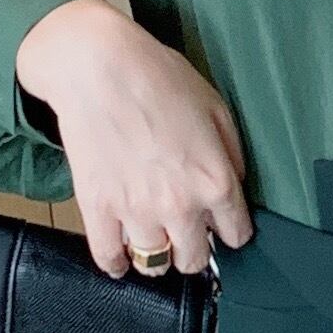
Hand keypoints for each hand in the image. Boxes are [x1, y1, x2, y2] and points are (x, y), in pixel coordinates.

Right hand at [13, 0, 253, 276]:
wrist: (98, 68)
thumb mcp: (216, 108)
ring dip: (157, 255)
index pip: (235, 236)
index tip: (221, 226)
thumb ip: (232, 155)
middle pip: (194, 259)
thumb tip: (234, 186)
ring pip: (154, 264)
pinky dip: (116, 262)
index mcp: (215, 181)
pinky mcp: (97, 209)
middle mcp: (179, 205)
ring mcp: (136, 211)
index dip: (230, 231)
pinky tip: (121, 254)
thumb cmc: (159, 78)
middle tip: (186, 233)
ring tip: (154, 239)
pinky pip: (109, 257)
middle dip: (194, 249)